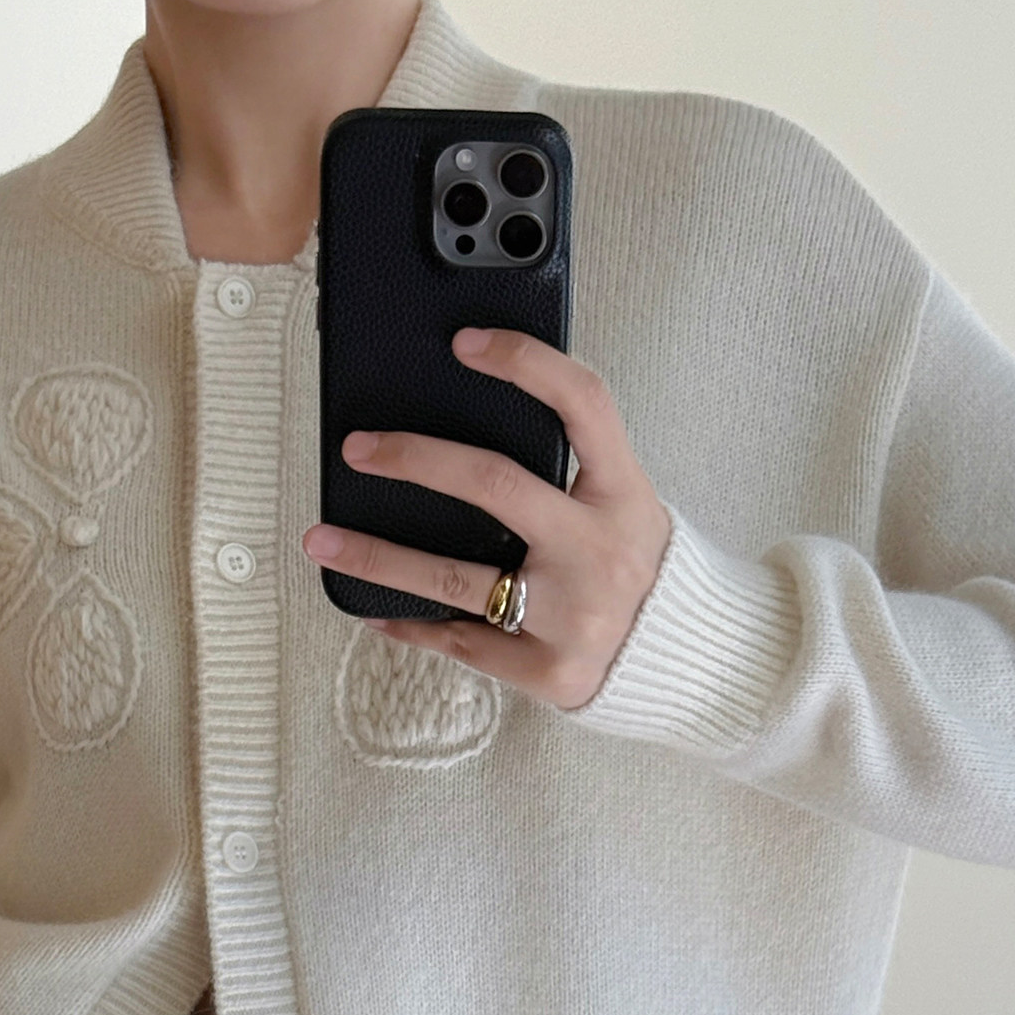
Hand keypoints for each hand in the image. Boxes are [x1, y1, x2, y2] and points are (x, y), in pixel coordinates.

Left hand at [300, 326, 670, 710]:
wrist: (691, 663)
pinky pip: (461, 642)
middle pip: (493, 485)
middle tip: (358, 448)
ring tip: (323, 540)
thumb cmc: (640, 571)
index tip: (465, 343)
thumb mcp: (626, 508)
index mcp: (626, 494)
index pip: (583, 403)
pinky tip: (373, 608)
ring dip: (378, 557)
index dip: (525, 363)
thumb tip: (466, 427)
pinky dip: (411, 624)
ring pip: (455, 579)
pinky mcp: (547, 671)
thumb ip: (570, 473)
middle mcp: (599, 551)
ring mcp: (571, 616)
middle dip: (415, 460)